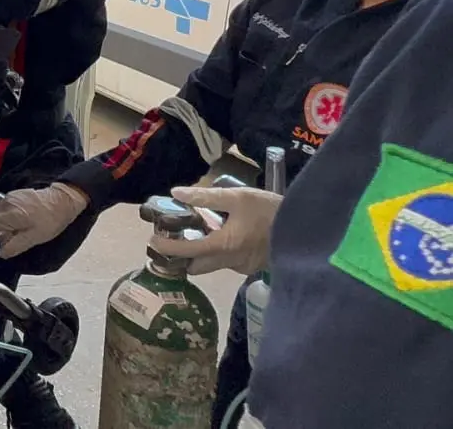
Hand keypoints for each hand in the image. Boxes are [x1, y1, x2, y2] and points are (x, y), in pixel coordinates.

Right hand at [0, 182, 89, 258]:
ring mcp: (9, 196)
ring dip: (6, 221)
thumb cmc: (50, 221)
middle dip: (0, 228)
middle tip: (15, 234)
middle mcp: (6, 203)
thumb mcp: (34, 239)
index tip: (2, 239)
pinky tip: (23, 217)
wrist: (62, 201)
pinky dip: (10, 214)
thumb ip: (14, 246)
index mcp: (10, 214)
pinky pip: (5, 207)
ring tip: (22, 225)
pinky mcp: (14, 194)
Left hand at [150, 186, 281, 275]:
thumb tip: (176, 193)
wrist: (307, 228)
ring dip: (202, 254)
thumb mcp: (237, 197)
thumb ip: (205, 197)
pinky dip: (220, 252)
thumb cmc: (271, 210)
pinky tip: (224, 234)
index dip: (166, 248)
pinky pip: (228, 263)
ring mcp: (242, 268)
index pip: (186, 252)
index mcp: (223, 245)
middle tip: (174, 239)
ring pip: (212, 265)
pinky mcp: (253, 267)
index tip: (153, 242)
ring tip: (198, 232)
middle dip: (181, 257)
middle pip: (196, 267)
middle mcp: (230, 262)